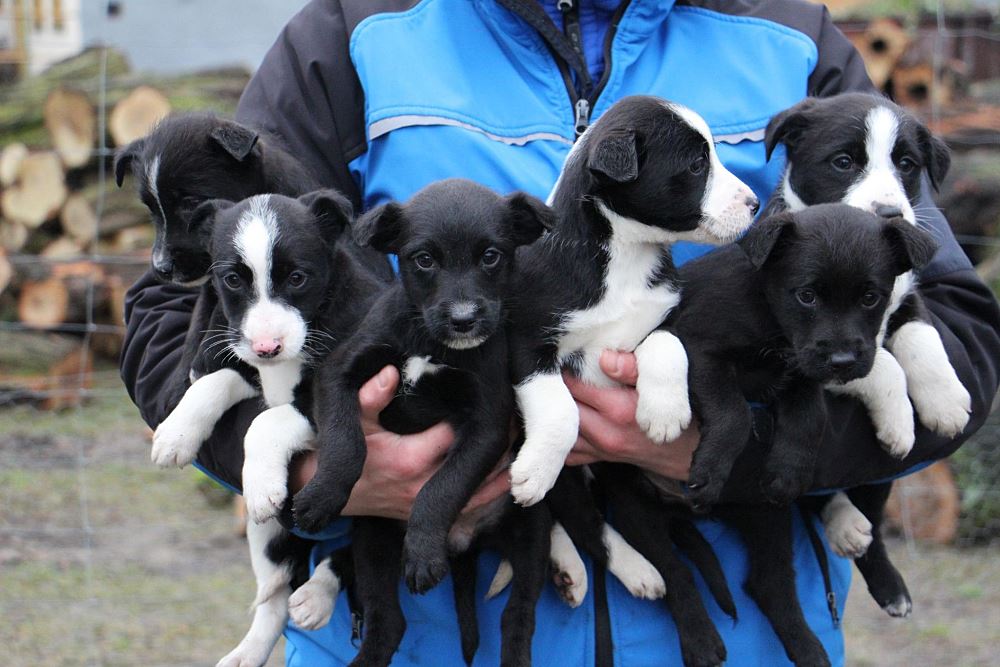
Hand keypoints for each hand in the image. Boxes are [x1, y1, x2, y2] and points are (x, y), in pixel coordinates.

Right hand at [288, 365, 509, 520]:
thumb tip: (389, 372)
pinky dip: (494, 489)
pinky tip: (511, 470)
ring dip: (506, 469)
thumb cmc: (350, 452)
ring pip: (484, 491)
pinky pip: (474, 505)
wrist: (338, 493)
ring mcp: (432, 504)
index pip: (459, 435)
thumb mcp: (356, 422)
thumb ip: (371, 396)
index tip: (499, 397)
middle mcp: (426, 485)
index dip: (481, 418)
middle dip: (502, 443)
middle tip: (522, 419)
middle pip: (479, 465)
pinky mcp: (434, 514)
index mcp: (412, 458)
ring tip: (525, 444)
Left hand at [565, 350, 697, 480]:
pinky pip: (569, 451)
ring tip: (561, 394)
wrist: (690, 450)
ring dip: (559, 412)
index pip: (575, 385)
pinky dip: (564, 435)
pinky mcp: (600, 458)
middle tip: (558, 373)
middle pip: (563, 407)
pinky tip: (567, 419)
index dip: (567, 368)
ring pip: (563, 429)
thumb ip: (632, 367)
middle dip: (558, 389)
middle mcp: (606, 433)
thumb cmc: (678, 409)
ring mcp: (601, 449)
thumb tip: (603, 358)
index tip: (565, 357)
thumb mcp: (662, 380)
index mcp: (619, 409)